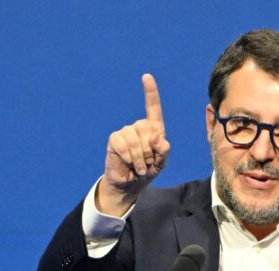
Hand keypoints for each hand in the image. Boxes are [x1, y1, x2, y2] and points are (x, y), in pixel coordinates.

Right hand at [96, 73, 170, 215]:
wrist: (130, 184)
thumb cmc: (148, 171)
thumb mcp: (161, 163)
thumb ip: (164, 150)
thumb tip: (157, 138)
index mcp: (153, 130)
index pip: (153, 108)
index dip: (150, 92)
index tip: (146, 77)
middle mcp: (138, 128)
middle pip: (147, 129)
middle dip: (150, 151)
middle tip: (148, 164)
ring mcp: (125, 133)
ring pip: (135, 139)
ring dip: (140, 158)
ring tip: (139, 167)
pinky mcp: (114, 140)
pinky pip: (123, 144)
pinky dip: (129, 157)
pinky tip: (128, 163)